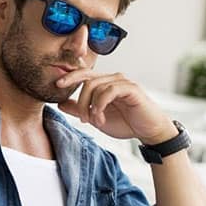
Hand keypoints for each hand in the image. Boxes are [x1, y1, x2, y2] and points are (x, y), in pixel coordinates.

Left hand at [55, 69, 176, 143]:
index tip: (57, 85)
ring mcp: (122, 82)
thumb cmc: (125, 122)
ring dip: (91, 106)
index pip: (84, 75)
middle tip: (82, 119)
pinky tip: (100, 117)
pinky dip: (100, 104)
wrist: (148, 131)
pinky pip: (109, 90)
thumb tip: (61, 103)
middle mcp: (113, 79)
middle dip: (80, 101)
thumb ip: (79, 109)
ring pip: (96, 86)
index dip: (70, 77)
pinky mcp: (131, 88)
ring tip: (95, 121)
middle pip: (87, 80)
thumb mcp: (97, 118)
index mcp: (104, 83)